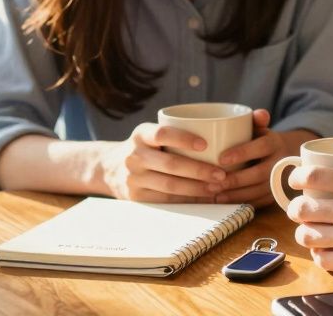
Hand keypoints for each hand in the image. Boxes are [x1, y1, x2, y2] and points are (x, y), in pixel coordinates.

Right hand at [98, 122, 229, 202]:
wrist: (109, 168)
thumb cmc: (146, 149)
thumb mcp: (151, 135)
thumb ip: (176, 132)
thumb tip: (223, 133)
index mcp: (141, 135)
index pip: (162, 134)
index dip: (183, 138)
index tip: (206, 144)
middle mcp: (134, 156)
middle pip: (170, 164)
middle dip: (199, 170)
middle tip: (222, 174)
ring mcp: (133, 178)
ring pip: (169, 186)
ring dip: (197, 188)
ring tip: (217, 187)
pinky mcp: (136, 197)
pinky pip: (166, 200)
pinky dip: (187, 200)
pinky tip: (204, 198)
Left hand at [214, 109, 312, 207]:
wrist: (284, 156)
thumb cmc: (262, 140)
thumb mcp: (261, 128)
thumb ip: (257, 120)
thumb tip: (260, 114)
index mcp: (275, 143)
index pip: (261, 147)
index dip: (243, 153)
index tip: (221, 158)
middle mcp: (280, 163)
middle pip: (259, 174)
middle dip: (236, 180)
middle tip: (213, 182)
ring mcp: (279, 182)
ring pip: (258, 191)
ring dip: (236, 194)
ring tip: (215, 194)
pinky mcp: (274, 196)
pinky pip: (258, 202)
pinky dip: (240, 203)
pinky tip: (223, 202)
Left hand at [287, 158, 332, 282]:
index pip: (312, 176)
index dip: (297, 177)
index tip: (296, 180)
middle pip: (301, 208)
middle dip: (296, 209)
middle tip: (301, 210)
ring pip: (307, 236)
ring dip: (305, 234)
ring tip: (311, 233)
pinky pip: (323, 261)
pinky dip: (320, 256)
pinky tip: (326, 253)